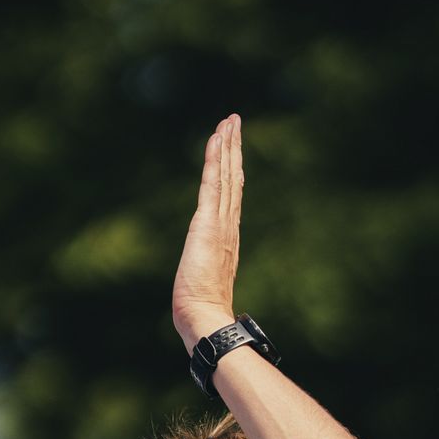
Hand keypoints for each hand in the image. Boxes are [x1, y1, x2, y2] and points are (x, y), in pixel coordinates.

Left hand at [172, 113, 242, 347]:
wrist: (205, 318)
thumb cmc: (203, 312)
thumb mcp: (204, 288)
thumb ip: (207, 279)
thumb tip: (204, 294)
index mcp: (228, 240)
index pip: (231, 199)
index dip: (233, 172)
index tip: (233, 151)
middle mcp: (228, 227)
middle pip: (232, 180)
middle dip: (233, 149)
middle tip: (234, 122)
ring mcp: (220, 223)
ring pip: (225, 176)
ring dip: (227, 146)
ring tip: (229, 121)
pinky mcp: (208, 222)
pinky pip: (212, 182)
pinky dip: (215, 158)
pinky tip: (216, 137)